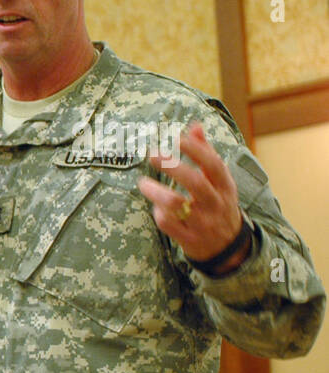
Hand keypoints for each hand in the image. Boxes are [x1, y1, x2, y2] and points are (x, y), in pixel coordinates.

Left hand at [137, 122, 247, 268]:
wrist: (229, 246)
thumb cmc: (219, 204)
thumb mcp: (219, 181)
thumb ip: (206, 153)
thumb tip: (195, 126)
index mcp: (225, 186)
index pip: (213, 164)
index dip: (195, 149)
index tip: (176, 138)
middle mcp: (216, 203)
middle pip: (195, 182)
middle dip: (172, 166)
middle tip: (153, 154)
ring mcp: (203, 222)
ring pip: (177, 204)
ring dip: (156, 192)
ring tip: (143, 183)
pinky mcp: (189, 238)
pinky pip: (168, 224)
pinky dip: (158, 213)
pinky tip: (156, 206)